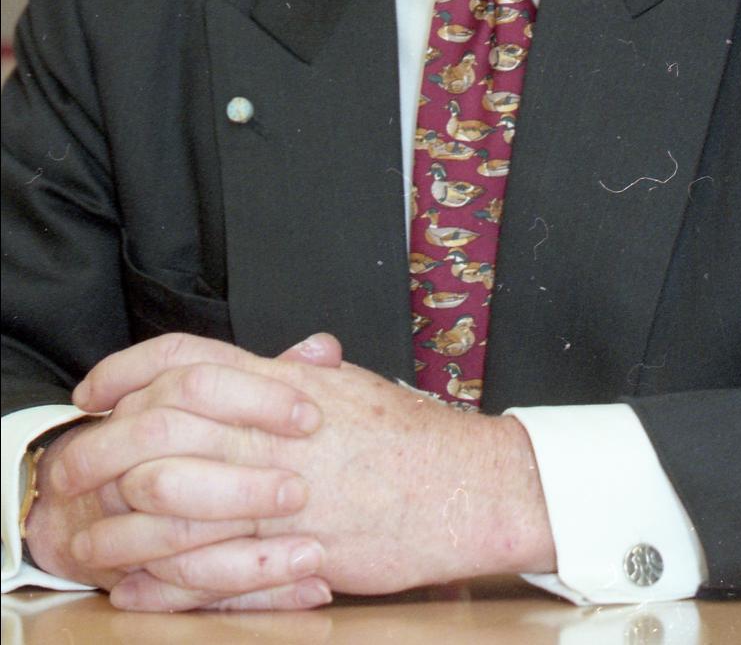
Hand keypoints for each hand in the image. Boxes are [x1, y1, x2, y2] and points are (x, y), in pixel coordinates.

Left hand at [67, 333, 556, 609]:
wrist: (468, 485)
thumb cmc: (414, 437)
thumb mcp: (349, 388)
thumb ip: (297, 376)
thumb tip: (274, 359)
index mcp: (284, 383)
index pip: (187, 359)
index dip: (129, 369)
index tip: (95, 388)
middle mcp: (275, 430)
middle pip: (162, 427)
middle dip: (102, 448)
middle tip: (71, 464)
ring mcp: (284, 490)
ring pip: (175, 501)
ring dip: (120, 521)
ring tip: (86, 533)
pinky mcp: (297, 549)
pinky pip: (212, 568)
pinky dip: (164, 578)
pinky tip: (137, 583)